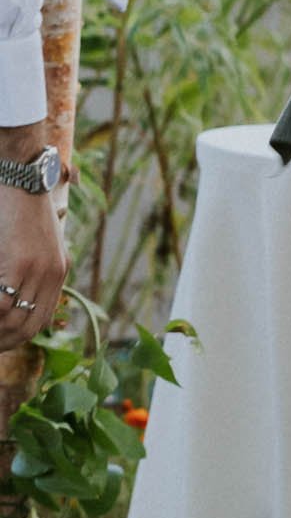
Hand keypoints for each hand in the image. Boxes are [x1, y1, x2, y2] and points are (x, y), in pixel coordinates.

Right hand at [0, 175, 64, 343]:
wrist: (23, 176)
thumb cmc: (22, 206)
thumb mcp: (36, 239)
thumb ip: (34, 267)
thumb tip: (16, 293)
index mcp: (58, 271)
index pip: (40, 319)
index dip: (17, 337)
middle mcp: (52, 274)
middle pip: (27, 325)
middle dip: (3, 340)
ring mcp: (37, 270)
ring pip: (12, 318)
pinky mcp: (19, 262)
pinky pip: (1, 301)